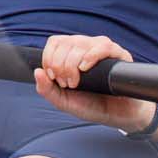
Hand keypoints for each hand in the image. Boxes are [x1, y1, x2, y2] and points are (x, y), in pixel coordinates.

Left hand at [32, 34, 148, 131]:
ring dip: (72, 64)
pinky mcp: (120, 56)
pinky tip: (86, 68)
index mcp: (73, 54)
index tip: (54, 78)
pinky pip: (104, 46)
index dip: (50, 59)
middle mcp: (87, 48)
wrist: (118, 116)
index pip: (55, 42)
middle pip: (66, 43)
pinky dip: (91, 56)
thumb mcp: (64, 101)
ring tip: (77, 82)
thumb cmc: (92, 106)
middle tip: (68, 84)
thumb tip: (37, 72)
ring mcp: (103, 50)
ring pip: (81, 43)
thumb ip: (47, 89)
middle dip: (61, 66)